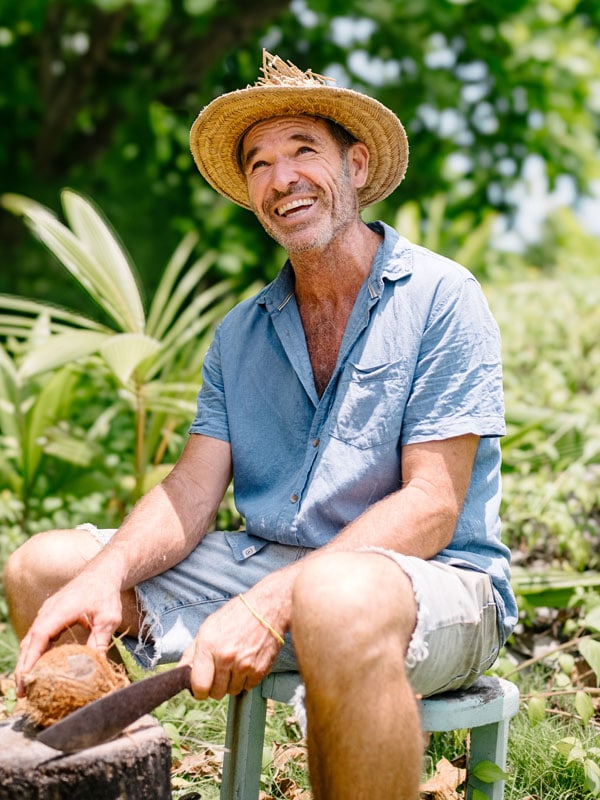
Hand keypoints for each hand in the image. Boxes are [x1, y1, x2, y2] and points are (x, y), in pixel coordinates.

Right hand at [15, 570, 122, 695]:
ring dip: (27, 660)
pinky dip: (34, 651)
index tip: (25, 680)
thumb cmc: (105, 594)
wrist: (103, 573)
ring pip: (31, 639)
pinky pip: (37, 635)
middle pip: (29, 642)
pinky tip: (38, 666)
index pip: (38, 638)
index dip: (30, 660)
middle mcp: (47, 612)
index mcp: (58, 611)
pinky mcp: (50, 615)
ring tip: (27, 684)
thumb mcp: (108, 618)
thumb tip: (97, 667)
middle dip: (23, 667)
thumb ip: (100, 641)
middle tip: (22, 692)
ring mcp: (46, 612)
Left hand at [181, 593, 284, 700]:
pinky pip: (247, 687)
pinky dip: (246, 679)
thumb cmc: (236, 615)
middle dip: (215, 685)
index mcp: (209, 646)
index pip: (199, 686)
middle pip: (216, 693)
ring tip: (235, 663)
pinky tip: (246, 663)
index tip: (201, 687)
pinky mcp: (260, 670)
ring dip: (231, 682)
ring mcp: (244, 665)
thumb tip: (181, 671)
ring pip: (232, 691)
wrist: (267, 608)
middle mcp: (226, 658)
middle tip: (220, 671)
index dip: (198, 690)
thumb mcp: (208, 627)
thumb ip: (192, 652)